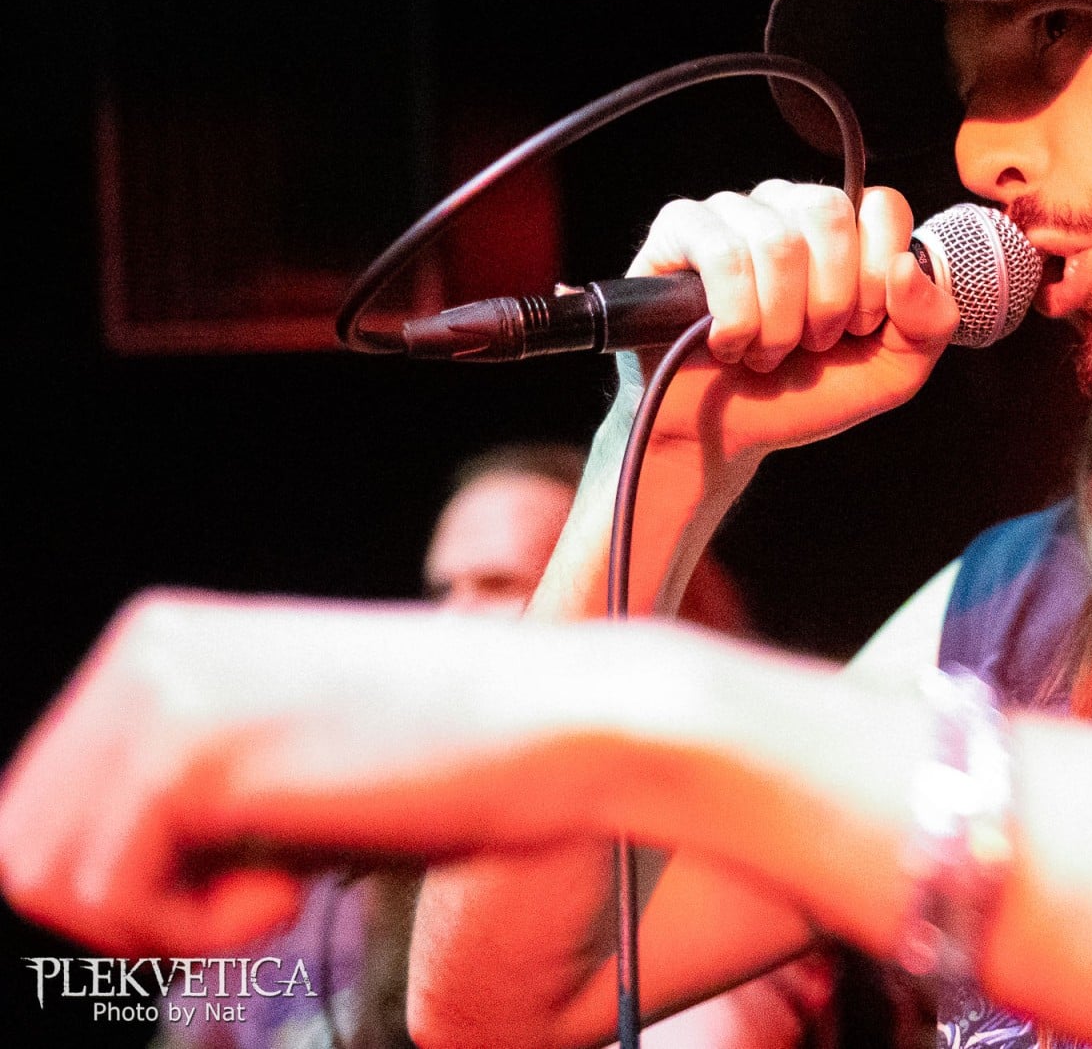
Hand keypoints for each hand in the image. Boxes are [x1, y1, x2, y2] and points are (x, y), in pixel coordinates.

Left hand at [0, 593, 601, 955]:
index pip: (46, 798)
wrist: (562, 724)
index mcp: (165, 636)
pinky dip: (193, 931)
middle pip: (26, 838)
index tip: (239, 885)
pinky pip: (111, 894)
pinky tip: (289, 895)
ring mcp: (163, 692)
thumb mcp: (299, 754)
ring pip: (49, 874)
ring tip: (276, 898)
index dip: (124, 881)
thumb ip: (198, 790)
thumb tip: (97, 878)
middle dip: (129, 907)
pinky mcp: (192, 753)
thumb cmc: (457, 754)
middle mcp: (147, 645)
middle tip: (251, 902)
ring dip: (162, 923)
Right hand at [624, 181, 958, 468]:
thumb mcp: (891, 371)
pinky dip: (736, 318)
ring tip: (766, 353)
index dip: (877, 275)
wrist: (727, 437)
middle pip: (829, 212)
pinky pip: (721, 253)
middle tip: (812, 344)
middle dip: (830, 300)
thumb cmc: (804, 394)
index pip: (883, 206)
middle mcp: (787, 207)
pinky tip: (728, 343)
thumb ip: (929, 323)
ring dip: (778, 323)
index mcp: (844, 229)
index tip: (859, 327)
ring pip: (776, 241)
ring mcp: (731, 212)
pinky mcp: (679, 230)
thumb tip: (905, 266)